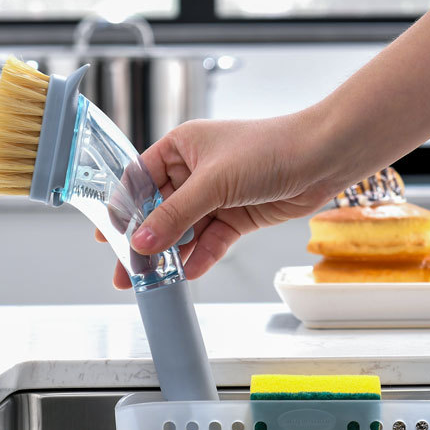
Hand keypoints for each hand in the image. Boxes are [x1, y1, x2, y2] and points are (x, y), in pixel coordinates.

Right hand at [97, 111, 343, 286]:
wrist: (321, 159)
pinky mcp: (239, 216)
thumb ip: (174, 216)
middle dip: (145, 242)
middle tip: (126, 272)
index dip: (123, 209)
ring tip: (154, 281)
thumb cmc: (269, 149)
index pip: (140, 180)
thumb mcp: (212, 182)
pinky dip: (202, 256)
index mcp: (182, 147)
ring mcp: (218, 195)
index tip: (108, 238)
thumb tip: (140, 243)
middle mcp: (196, 170)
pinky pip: (212, 240)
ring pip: (186, 230)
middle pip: (160, 211)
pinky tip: (189, 273)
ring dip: (173, 255)